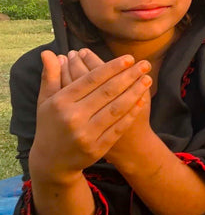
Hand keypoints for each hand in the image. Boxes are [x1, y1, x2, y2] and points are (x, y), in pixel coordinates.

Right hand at [29, 50, 151, 184]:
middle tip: (145, 64)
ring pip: (116, 108)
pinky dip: (131, 113)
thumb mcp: (46, 101)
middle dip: (128, 76)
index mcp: (60, 103)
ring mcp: (85, 134)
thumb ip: (51, 76)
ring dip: (134, 92)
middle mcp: (72, 118)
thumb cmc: (50, 124)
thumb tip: (50, 52)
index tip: (129, 58)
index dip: (112, 68)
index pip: (90, 80)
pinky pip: (118, 127)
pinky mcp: (97, 148)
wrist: (51, 162)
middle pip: (106, 92)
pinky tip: (142, 101)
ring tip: (147, 79)